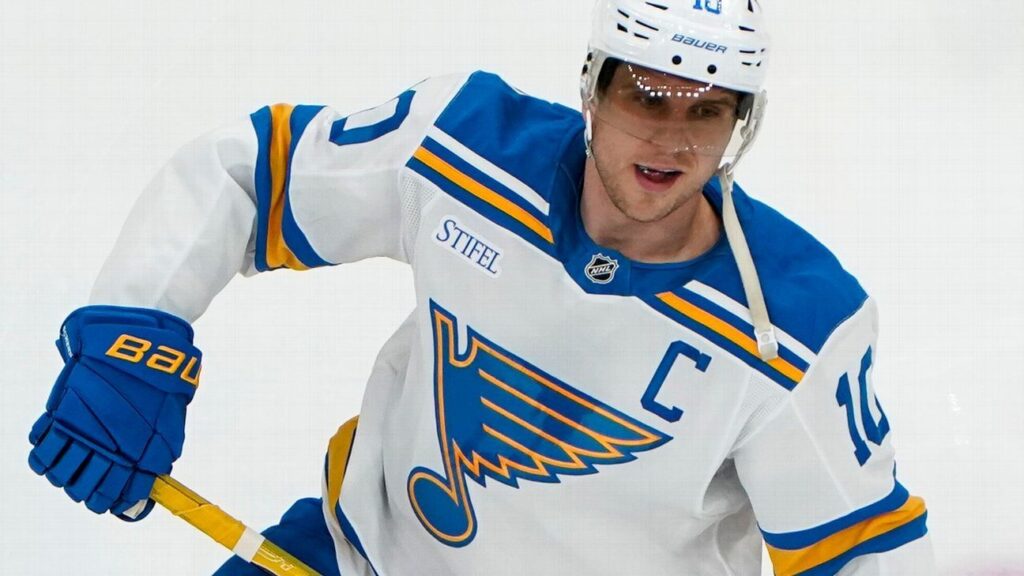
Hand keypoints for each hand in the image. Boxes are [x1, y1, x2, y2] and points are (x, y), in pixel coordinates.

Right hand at [28, 306, 200, 519]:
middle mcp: (105, 443)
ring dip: (65, 477)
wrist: (133, 338)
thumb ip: (160, 449)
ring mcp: (80, 428)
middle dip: (88, 492)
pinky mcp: (59, 411)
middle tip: (92, 485)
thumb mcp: (171, 415)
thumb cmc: (157, 377)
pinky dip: (44, 456)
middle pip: (84, 490)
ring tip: (72, 470)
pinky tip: (54, 453)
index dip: (116, 501)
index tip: (116, 500)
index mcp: (138, 449)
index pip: (120, 494)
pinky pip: (41, 448)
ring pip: (60, 474)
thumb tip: (151, 477)